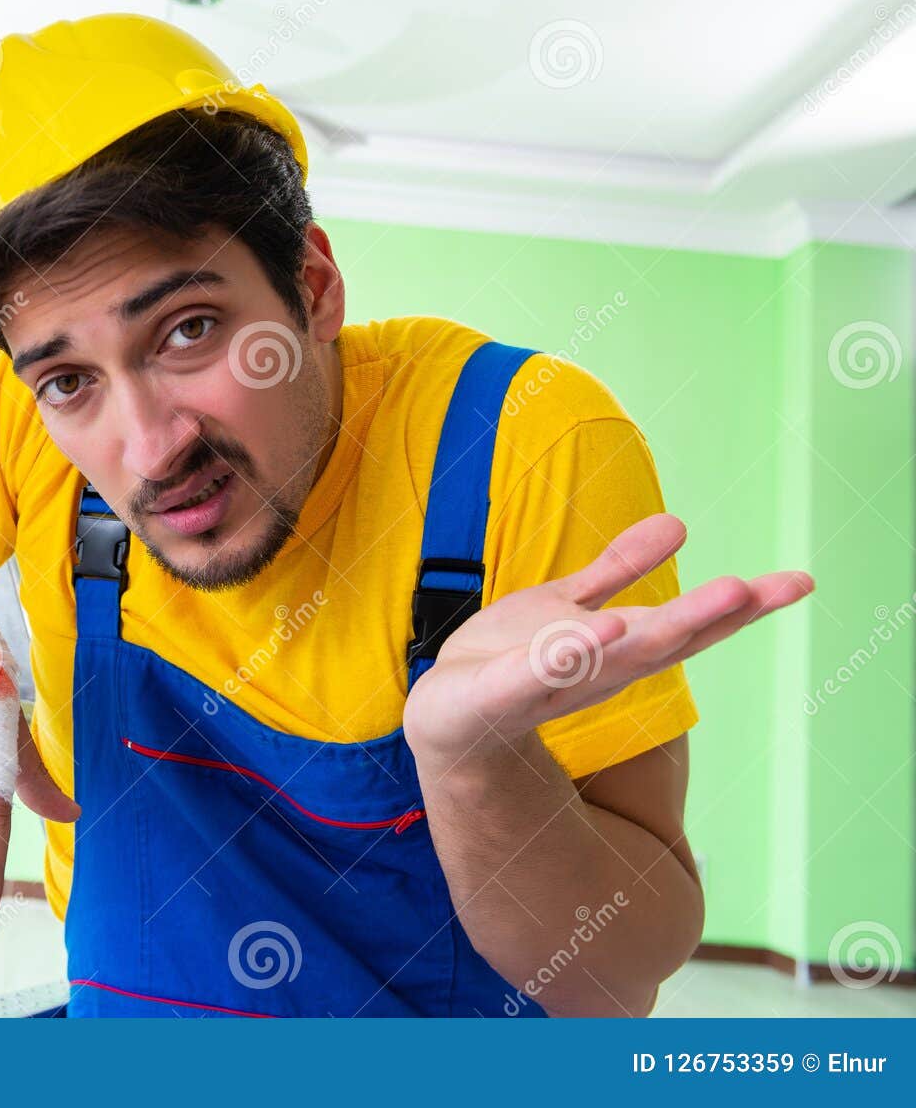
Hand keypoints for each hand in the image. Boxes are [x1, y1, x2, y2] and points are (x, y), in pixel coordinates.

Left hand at [402, 512, 813, 760]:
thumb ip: (619, 569)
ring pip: (602, 661)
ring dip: (644, 636)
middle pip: (659, 644)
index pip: (689, 628)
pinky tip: (590, 633)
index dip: (743, 608)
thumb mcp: (568, 604)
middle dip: (705, 618)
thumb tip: (679, 524)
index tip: (797, 582)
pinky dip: (561, 658)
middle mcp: (595, 671)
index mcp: (617, 649)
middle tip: (753, 589)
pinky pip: (529, 675)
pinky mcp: (494, 694)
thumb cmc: (510, 659)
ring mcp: (546, 684)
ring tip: (683, 610)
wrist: (444, 715)